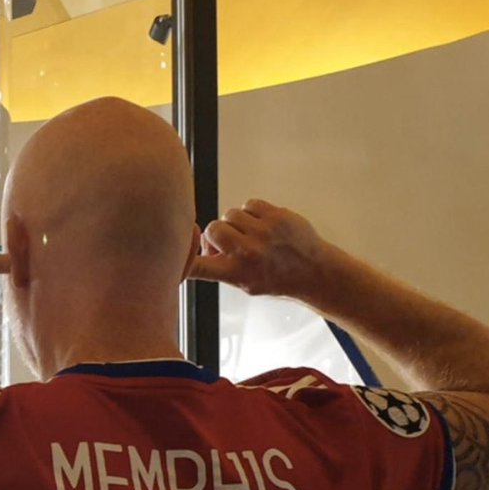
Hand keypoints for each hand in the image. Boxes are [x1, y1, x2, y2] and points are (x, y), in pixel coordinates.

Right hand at [187, 199, 327, 297]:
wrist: (315, 272)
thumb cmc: (278, 279)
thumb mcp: (245, 284)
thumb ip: (222, 267)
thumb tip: (201, 245)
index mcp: (236, 274)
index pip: (198, 266)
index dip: (182, 258)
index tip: (173, 253)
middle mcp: (247, 253)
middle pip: (212, 229)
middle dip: (216, 234)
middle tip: (228, 243)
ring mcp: (263, 232)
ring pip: (230, 214)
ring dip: (235, 222)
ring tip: (249, 234)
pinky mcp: (276, 215)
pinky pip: (249, 204)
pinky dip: (251, 212)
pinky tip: (261, 225)